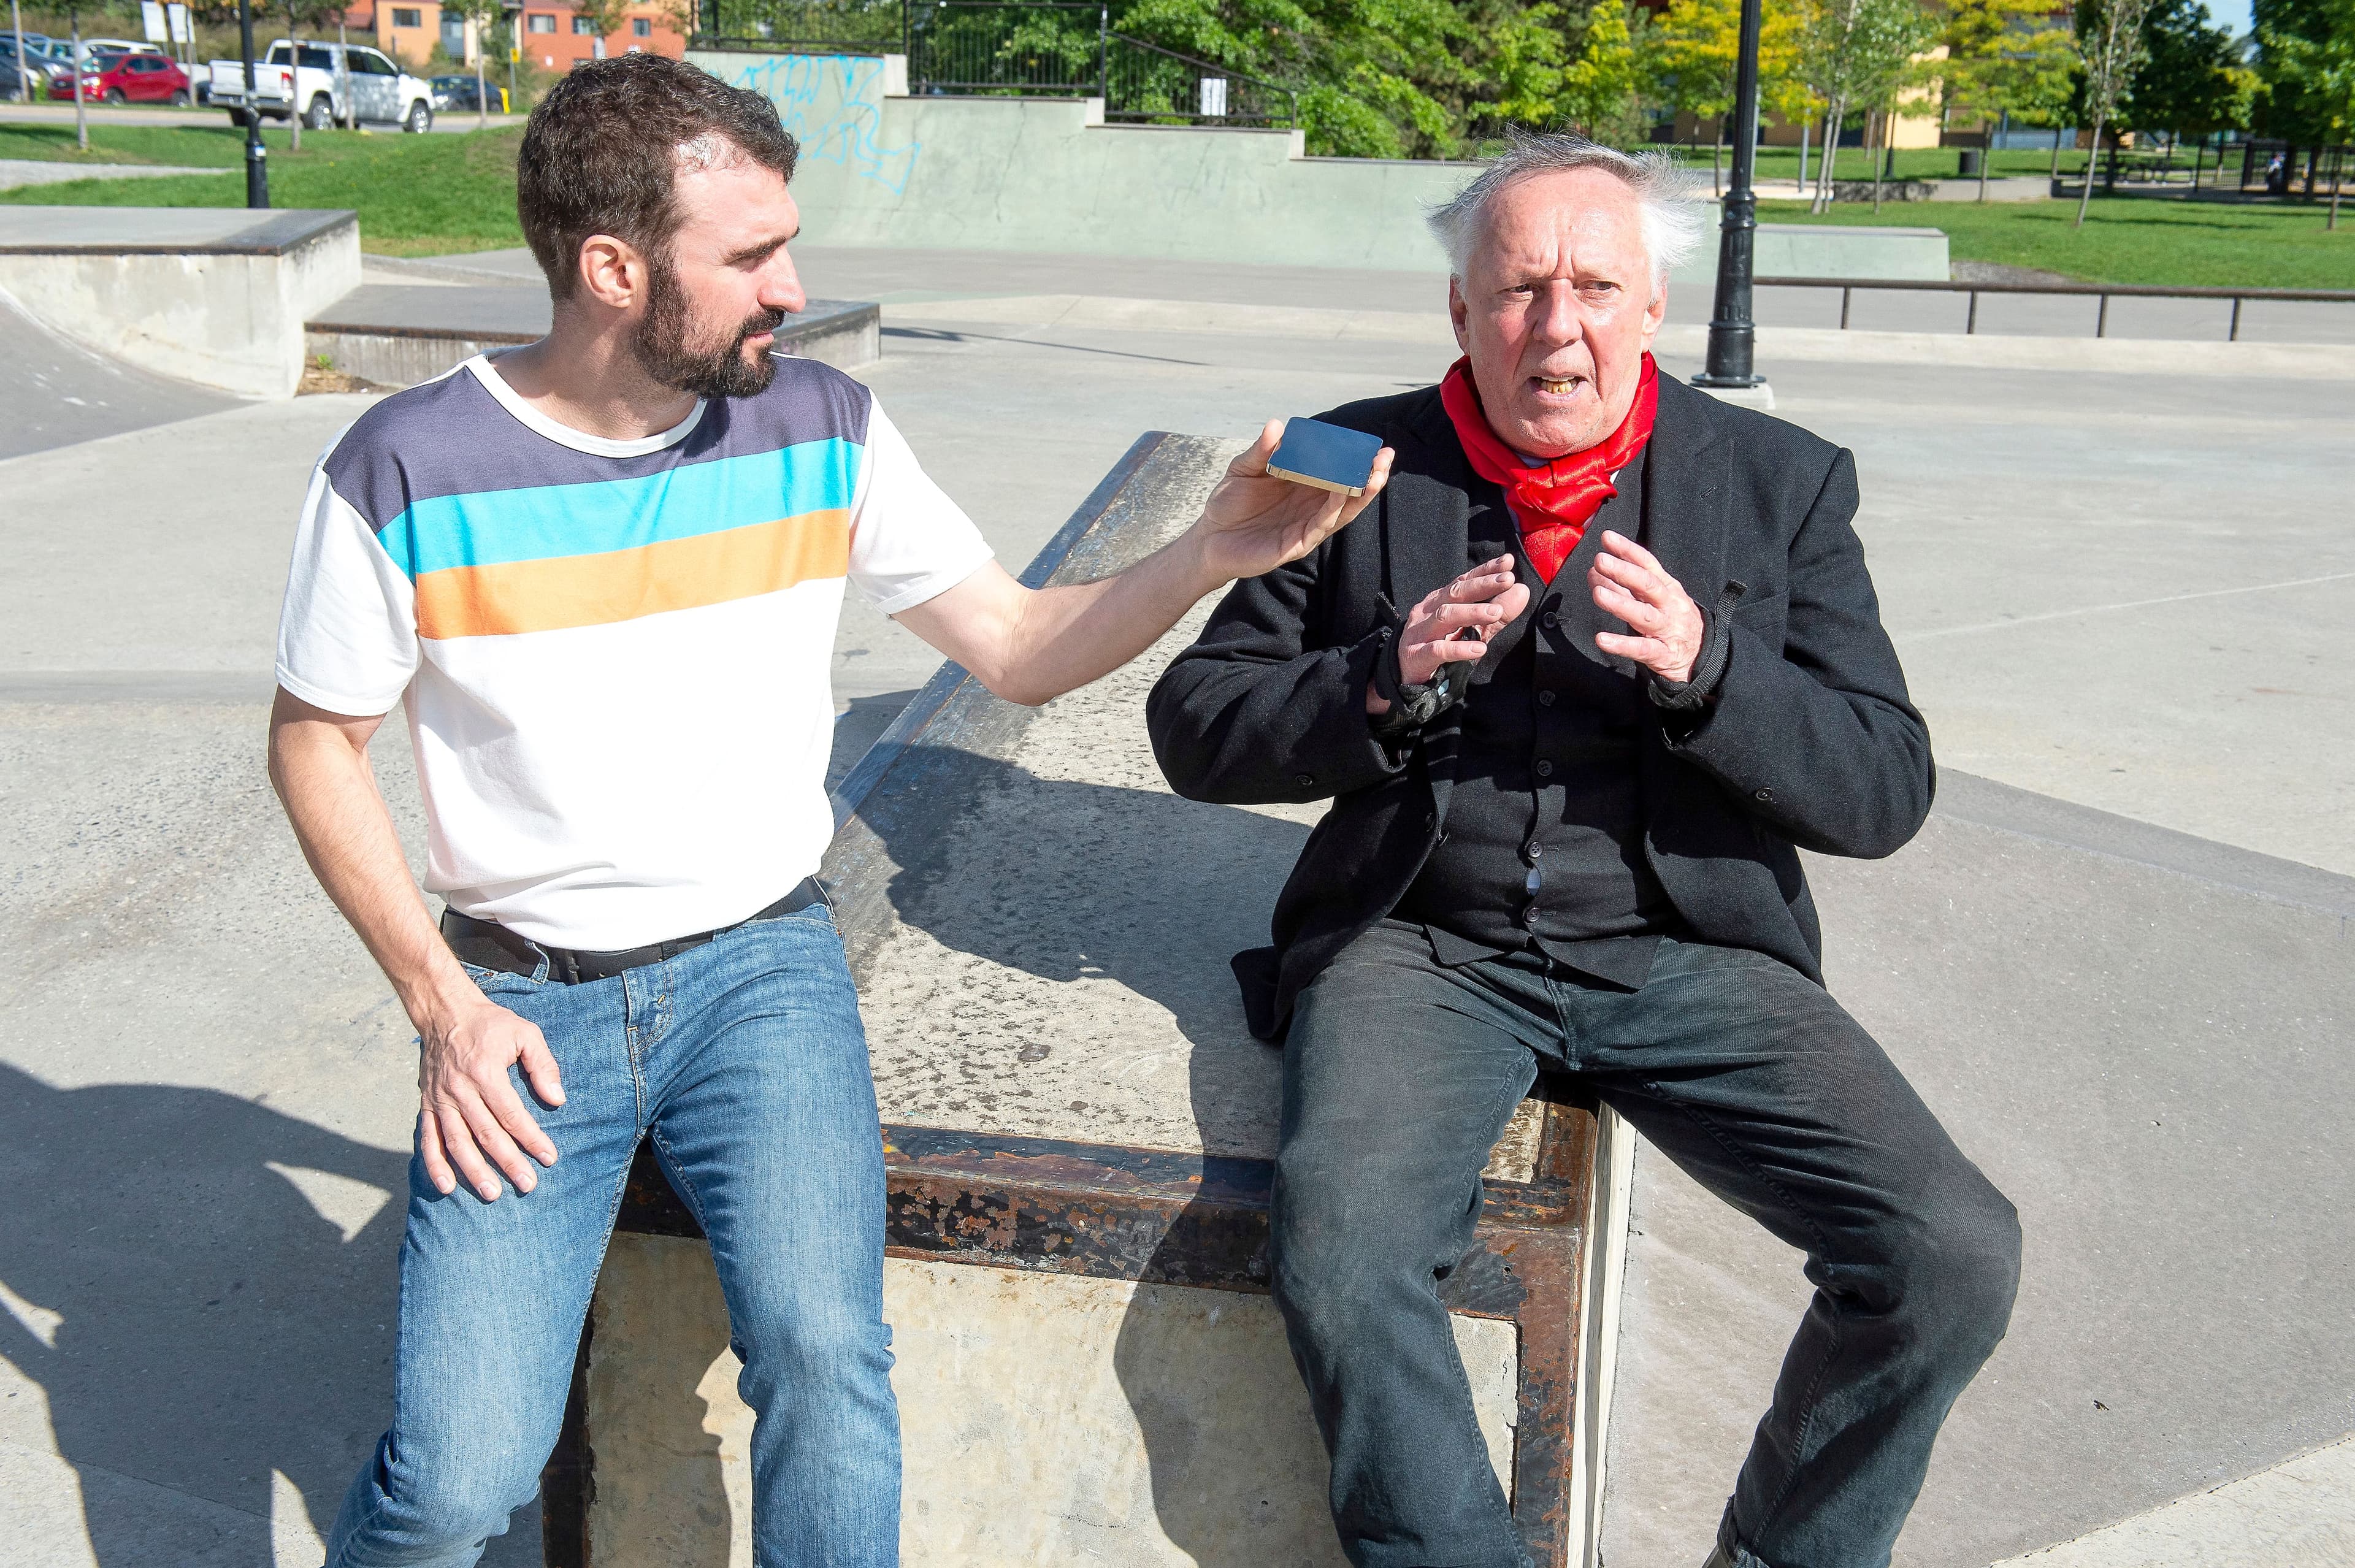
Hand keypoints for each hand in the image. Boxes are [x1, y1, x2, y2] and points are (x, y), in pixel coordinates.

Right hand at [416, 995, 563, 1201]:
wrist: (445, 1012)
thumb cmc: (491, 1024)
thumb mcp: (525, 1033)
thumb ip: (543, 1065)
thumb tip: (557, 1099)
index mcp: (485, 1072)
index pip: (512, 1114)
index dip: (532, 1138)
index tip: (549, 1158)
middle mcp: (460, 1089)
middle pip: (487, 1133)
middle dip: (508, 1162)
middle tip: (527, 1185)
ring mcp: (440, 1099)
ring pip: (457, 1141)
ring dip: (473, 1170)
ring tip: (491, 1193)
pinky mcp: (427, 1103)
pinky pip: (428, 1138)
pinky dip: (434, 1163)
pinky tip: (446, 1186)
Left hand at [1189, 419, 1394, 585]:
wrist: (1209, 539)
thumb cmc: (1229, 503)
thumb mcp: (1243, 470)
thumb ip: (1261, 451)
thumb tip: (1277, 425)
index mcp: (1303, 484)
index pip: (1336, 470)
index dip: (1355, 458)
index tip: (1373, 442)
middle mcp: (1311, 505)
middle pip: (1349, 490)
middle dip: (1370, 474)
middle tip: (1386, 456)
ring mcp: (1306, 525)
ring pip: (1342, 510)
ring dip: (1360, 493)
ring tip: (1376, 474)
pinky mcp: (1296, 543)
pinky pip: (1320, 526)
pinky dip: (1333, 510)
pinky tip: (1343, 492)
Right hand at [1369, 556, 1528, 713]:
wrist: (1404, 678)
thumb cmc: (1440, 647)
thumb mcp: (1472, 629)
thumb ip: (1497, 613)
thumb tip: (1522, 591)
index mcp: (1439, 601)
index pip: (1464, 581)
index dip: (1485, 570)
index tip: (1508, 563)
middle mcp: (1427, 611)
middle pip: (1455, 593)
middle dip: (1482, 585)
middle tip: (1507, 580)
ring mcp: (1419, 633)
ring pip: (1445, 616)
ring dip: (1472, 612)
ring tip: (1497, 613)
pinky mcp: (1415, 656)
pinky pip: (1438, 650)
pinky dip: (1459, 648)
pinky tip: (1479, 649)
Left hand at [1588, 530, 1702, 683]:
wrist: (1701, 657)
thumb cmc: (1672, 621)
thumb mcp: (1655, 600)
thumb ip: (1624, 586)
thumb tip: (1595, 570)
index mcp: (1667, 588)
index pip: (1648, 564)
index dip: (1628, 550)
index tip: (1607, 538)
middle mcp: (1669, 605)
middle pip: (1648, 585)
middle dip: (1624, 571)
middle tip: (1601, 560)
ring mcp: (1667, 629)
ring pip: (1643, 615)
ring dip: (1620, 603)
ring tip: (1598, 593)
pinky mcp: (1662, 655)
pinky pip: (1641, 649)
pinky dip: (1621, 645)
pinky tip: (1602, 639)